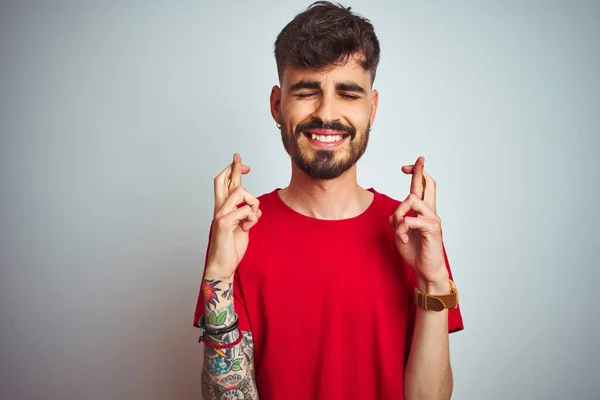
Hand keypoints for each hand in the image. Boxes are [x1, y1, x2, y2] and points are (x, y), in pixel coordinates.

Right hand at [205, 153, 261, 279]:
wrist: (222, 266)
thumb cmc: (231, 248)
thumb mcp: (243, 227)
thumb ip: (246, 215)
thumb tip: (255, 208)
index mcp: (224, 209)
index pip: (225, 184)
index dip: (232, 170)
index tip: (240, 160)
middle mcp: (219, 209)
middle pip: (223, 180)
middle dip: (234, 167)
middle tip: (240, 159)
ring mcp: (220, 215)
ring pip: (240, 192)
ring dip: (253, 204)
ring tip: (252, 220)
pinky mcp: (224, 223)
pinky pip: (245, 210)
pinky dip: (252, 218)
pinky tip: (247, 228)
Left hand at [389, 157, 448, 290]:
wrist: (425, 270)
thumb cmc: (416, 252)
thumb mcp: (400, 234)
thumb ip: (397, 221)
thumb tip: (393, 215)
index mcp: (422, 212)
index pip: (422, 188)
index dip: (416, 174)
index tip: (406, 166)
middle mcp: (430, 212)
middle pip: (428, 185)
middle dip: (419, 171)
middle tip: (412, 163)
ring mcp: (432, 219)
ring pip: (411, 200)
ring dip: (399, 214)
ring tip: (400, 231)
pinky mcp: (432, 228)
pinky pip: (410, 220)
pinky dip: (401, 229)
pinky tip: (403, 239)